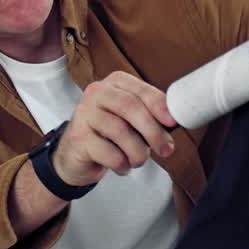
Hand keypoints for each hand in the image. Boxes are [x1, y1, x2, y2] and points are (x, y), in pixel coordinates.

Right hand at [53, 71, 177, 186]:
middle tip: (166, 149)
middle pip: (130, 107)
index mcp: (115, 83)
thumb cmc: (109, 135)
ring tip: (138, 160)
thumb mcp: (131, 121)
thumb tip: (173, 124)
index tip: (173, 122)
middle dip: (152, 131)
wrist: (75, 154)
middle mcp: (97, 93)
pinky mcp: (78, 137)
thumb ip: (150, 116)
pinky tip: (121, 166)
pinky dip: (122, 164)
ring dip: (138, 152)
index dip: (159, 105)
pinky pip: (109, 153)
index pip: (141, 90)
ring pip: (120, 131)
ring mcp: (84, 114)